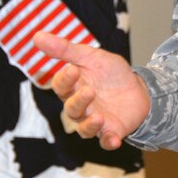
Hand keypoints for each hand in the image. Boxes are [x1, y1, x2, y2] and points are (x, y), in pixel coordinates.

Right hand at [34, 31, 150, 150]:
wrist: (141, 89)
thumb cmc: (112, 73)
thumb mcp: (92, 57)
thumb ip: (66, 49)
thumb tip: (36, 36)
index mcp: (73, 87)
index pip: (61, 86)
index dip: (65, 80)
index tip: (74, 70)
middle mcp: (81, 107)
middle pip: (71, 108)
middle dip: (79, 101)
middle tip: (90, 90)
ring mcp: (95, 120)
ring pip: (84, 127)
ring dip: (90, 124)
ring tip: (99, 116)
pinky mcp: (111, 131)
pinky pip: (106, 141)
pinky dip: (108, 142)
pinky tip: (114, 140)